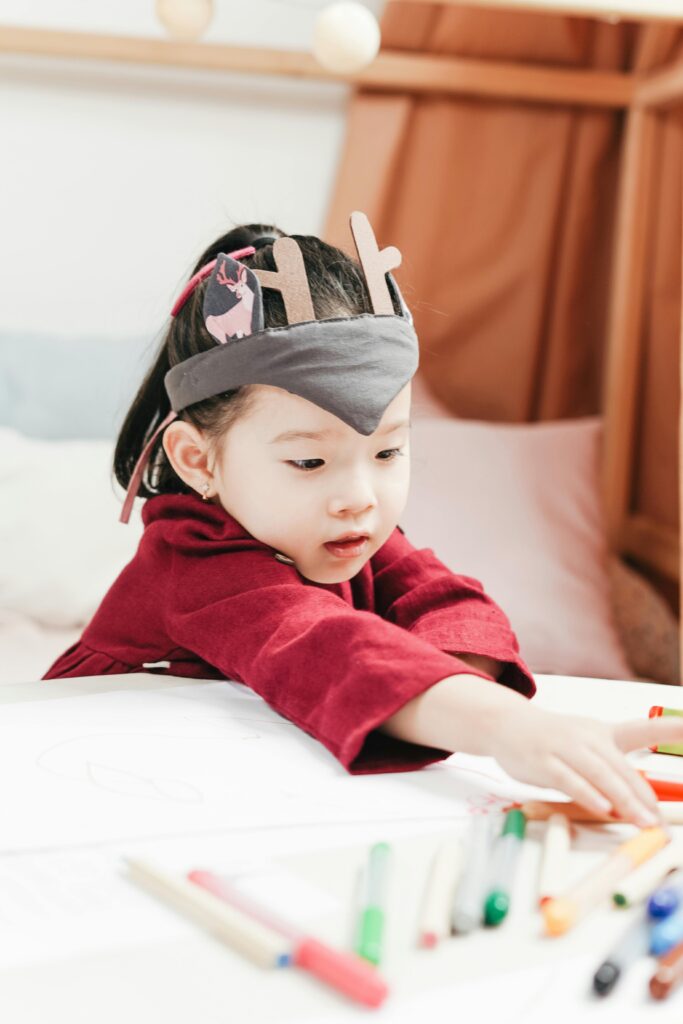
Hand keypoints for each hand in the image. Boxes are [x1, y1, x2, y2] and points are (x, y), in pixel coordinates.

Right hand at [492, 704, 682, 826]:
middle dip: (643, 797)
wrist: (507, 723)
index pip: (643, 729)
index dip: (669, 728)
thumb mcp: (587, 743)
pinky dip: (588, 795)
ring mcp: (564, 748)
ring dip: (623, 800)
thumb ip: (612, 773)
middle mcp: (587, 737)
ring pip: (600, 775)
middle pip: (622, 768)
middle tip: (659, 821)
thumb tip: (636, 808)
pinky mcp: (542, 761)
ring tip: (642, 821)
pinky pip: (569, 780)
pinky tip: (603, 809)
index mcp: (603, 732)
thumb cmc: (552, 739)